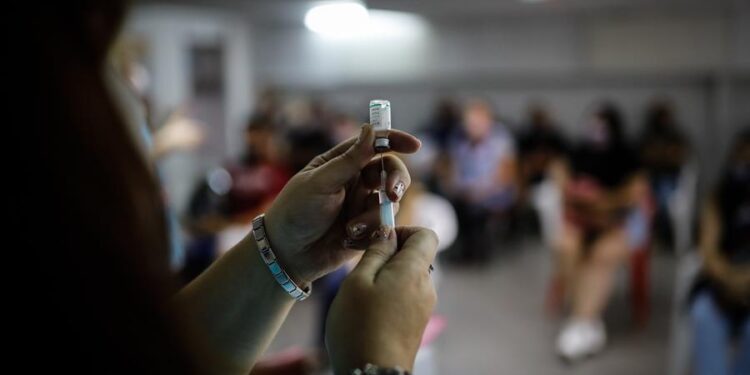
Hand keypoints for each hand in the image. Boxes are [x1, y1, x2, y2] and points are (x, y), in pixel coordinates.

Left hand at [263, 125, 420, 284]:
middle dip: (396, 181)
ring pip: (390, 203)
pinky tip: (348, 240)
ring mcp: (363, 205)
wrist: (287, 254)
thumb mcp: (321, 182)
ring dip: (374, 216)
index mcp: (343, 163)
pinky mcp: (367, 229)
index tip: (414, 146)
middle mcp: (356, 181)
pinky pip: (384, 227)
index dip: (396, 141)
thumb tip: (371, 129)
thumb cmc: (296, 212)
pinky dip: (371, 233)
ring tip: (350, 228)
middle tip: (392, 195)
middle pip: (391, 172)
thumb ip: (349, 159)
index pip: (375, 144)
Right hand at [325, 226, 437, 372]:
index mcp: (414, 271)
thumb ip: (376, 252)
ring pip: (408, 277)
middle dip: (390, 255)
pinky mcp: (417, 323)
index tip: (378, 241)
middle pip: (416, 256)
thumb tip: (388, 232)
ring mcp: (424, 307)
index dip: (403, 231)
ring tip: (362, 294)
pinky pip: (406, 296)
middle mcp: (426, 287)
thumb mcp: (357, 281)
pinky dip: (389, 295)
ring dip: (387, 277)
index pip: (426, 234)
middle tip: (362, 269)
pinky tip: (369, 311)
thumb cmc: (359, 327)